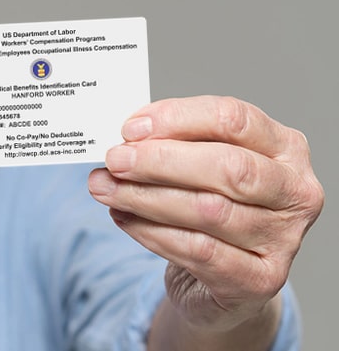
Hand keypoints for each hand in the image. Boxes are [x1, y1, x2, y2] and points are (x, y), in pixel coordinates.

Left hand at [88, 96, 323, 333]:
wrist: (225, 278)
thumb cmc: (213, 209)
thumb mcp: (202, 168)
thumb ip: (175, 146)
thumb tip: (129, 138)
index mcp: (285, 148)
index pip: (234, 119)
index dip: (178, 119)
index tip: (130, 128)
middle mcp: (295, 192)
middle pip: (227, 166)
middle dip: (159, 161)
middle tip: (114, 160)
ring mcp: (284, 239)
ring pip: (207, 210)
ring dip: (145, 198)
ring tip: (105, 189)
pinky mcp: (260, 280)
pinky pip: (197, 250)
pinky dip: (151, 232)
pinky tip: (123, 218)